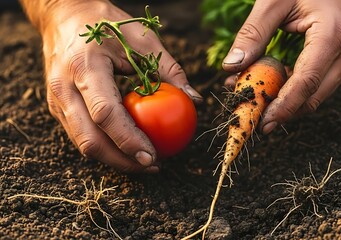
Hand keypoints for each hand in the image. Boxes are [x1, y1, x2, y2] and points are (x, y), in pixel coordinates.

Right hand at [24, 1, 202, 172]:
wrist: (63, 15)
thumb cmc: (106, 23)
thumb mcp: (142, 40)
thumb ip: (169, 70)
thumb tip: (195, 98)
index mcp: (85, 67)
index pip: (105, 114)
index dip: (129, 140)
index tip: (153, 157)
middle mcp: (64, 87)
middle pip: (90, 140)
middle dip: (122, 161)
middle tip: (152, 165)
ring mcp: (56, 99)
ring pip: (82, 143)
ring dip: (113, 159)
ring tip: (142, 161)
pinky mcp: (57, 106)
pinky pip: (80, 135)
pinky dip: (104, 146)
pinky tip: (126, 147)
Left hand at [222, 0, 340, 133]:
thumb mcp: (274, 0)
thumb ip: (253, 33)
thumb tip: (231, 67)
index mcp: (333, 35)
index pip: (306, 83)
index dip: (283, 107)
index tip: (261, 123)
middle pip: (312, 97)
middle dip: (280, 110)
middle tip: (251, 113)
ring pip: (315, 95)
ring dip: (285, 101)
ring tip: (254, 95)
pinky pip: (318, 85)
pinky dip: (294, 90)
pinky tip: (271, 85)